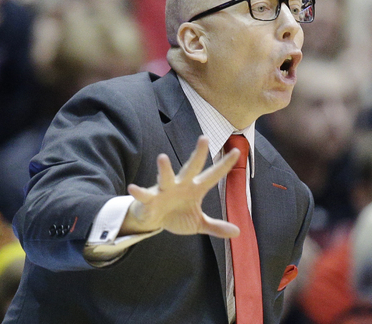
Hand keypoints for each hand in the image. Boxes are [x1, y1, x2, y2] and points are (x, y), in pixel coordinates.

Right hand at [119, 136, 240, 238]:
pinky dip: (138, 192)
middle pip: (191, 168)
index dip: (224, 165)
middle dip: (198, 154)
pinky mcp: (149, 200)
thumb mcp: (199, 223)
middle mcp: (181, 185)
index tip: (237, 151)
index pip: (213, 175)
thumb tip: (237, 231)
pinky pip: (143, 195)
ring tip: (162, 158)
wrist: (154, 220)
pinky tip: (133, 188)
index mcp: (195, 188)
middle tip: (205, 138)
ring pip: (165, 177)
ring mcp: (164, 191)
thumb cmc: (177, 215)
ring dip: (164, 169)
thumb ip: (216, 226)